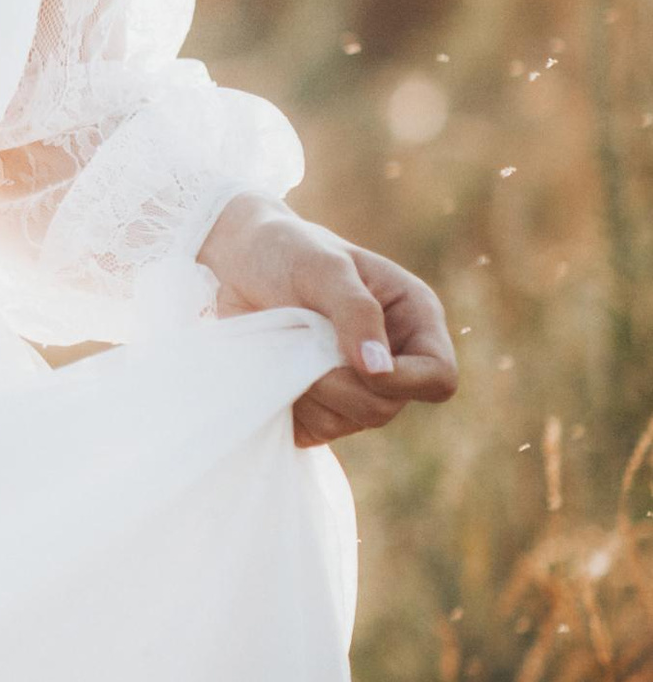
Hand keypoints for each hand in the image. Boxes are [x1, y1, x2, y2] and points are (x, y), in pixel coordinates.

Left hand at [199, 192, 457, 444]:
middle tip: (301, 343)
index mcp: (414, 319)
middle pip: (385, 407)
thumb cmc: (290, 251)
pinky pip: (314, 430)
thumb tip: (378, 368)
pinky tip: (277, 368)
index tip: (358, 363)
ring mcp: (358, 387)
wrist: (243, 261)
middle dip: (339, 384)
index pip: (438, 376)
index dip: (405, 381)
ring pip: (348, 422)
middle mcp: (394, 359)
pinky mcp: (320, 406)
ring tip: (288, 346)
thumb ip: (355, 312)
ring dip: (310, 390)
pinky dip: (291, 405)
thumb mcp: (324, 268)